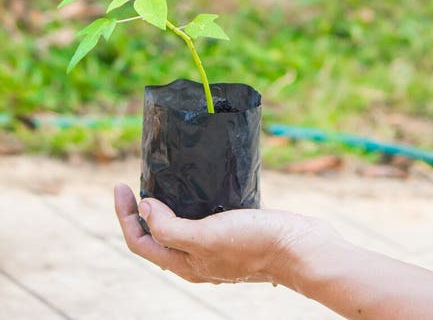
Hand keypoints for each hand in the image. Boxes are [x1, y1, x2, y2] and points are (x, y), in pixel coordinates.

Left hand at [114, 184, 327, 284]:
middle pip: (154, 238)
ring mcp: (215, 248)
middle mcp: (196, 260)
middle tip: (134, 181)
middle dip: (139, 212)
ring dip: (162, 208)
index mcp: (185, 264)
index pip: (140, 242)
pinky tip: (196, 185)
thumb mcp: (206, 236)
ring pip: (177, 229)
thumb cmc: (254, 243)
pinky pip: (200, 220)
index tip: (120, 185)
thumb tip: (145, 209)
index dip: (125, 216)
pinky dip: (189, 204)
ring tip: (160, 181)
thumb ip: (172, 228)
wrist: (299, 247)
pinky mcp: (233, 233)